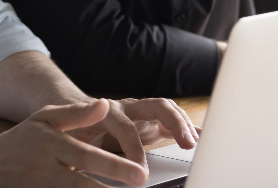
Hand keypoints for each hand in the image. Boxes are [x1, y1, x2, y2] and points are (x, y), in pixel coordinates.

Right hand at [0, 100, 151, 186]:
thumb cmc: (22, 140)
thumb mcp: (44, 117)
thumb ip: (76, 112)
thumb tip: (106, 104)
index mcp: (51, 144)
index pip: (87, 156)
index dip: (114, 166)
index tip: (140, 174)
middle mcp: (46, 170)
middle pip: (82, 185)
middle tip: (138, 187)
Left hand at [66, 98, 198, 168]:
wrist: (76, 115)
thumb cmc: (74, 130)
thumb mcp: (74, 140)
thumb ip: (83, 148)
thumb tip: (81, 164)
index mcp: (107, 111)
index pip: (125, 126)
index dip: (134, 148)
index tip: (141, 171)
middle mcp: (127, 107)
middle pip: (156, 106)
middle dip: (174, 122)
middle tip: (187, 144)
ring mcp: (142, 111)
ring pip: (168, 109)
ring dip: (184, 125)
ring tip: (195, 143)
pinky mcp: (151, 120)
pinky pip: (173, 121)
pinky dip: (189, 127)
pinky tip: (203, 136)